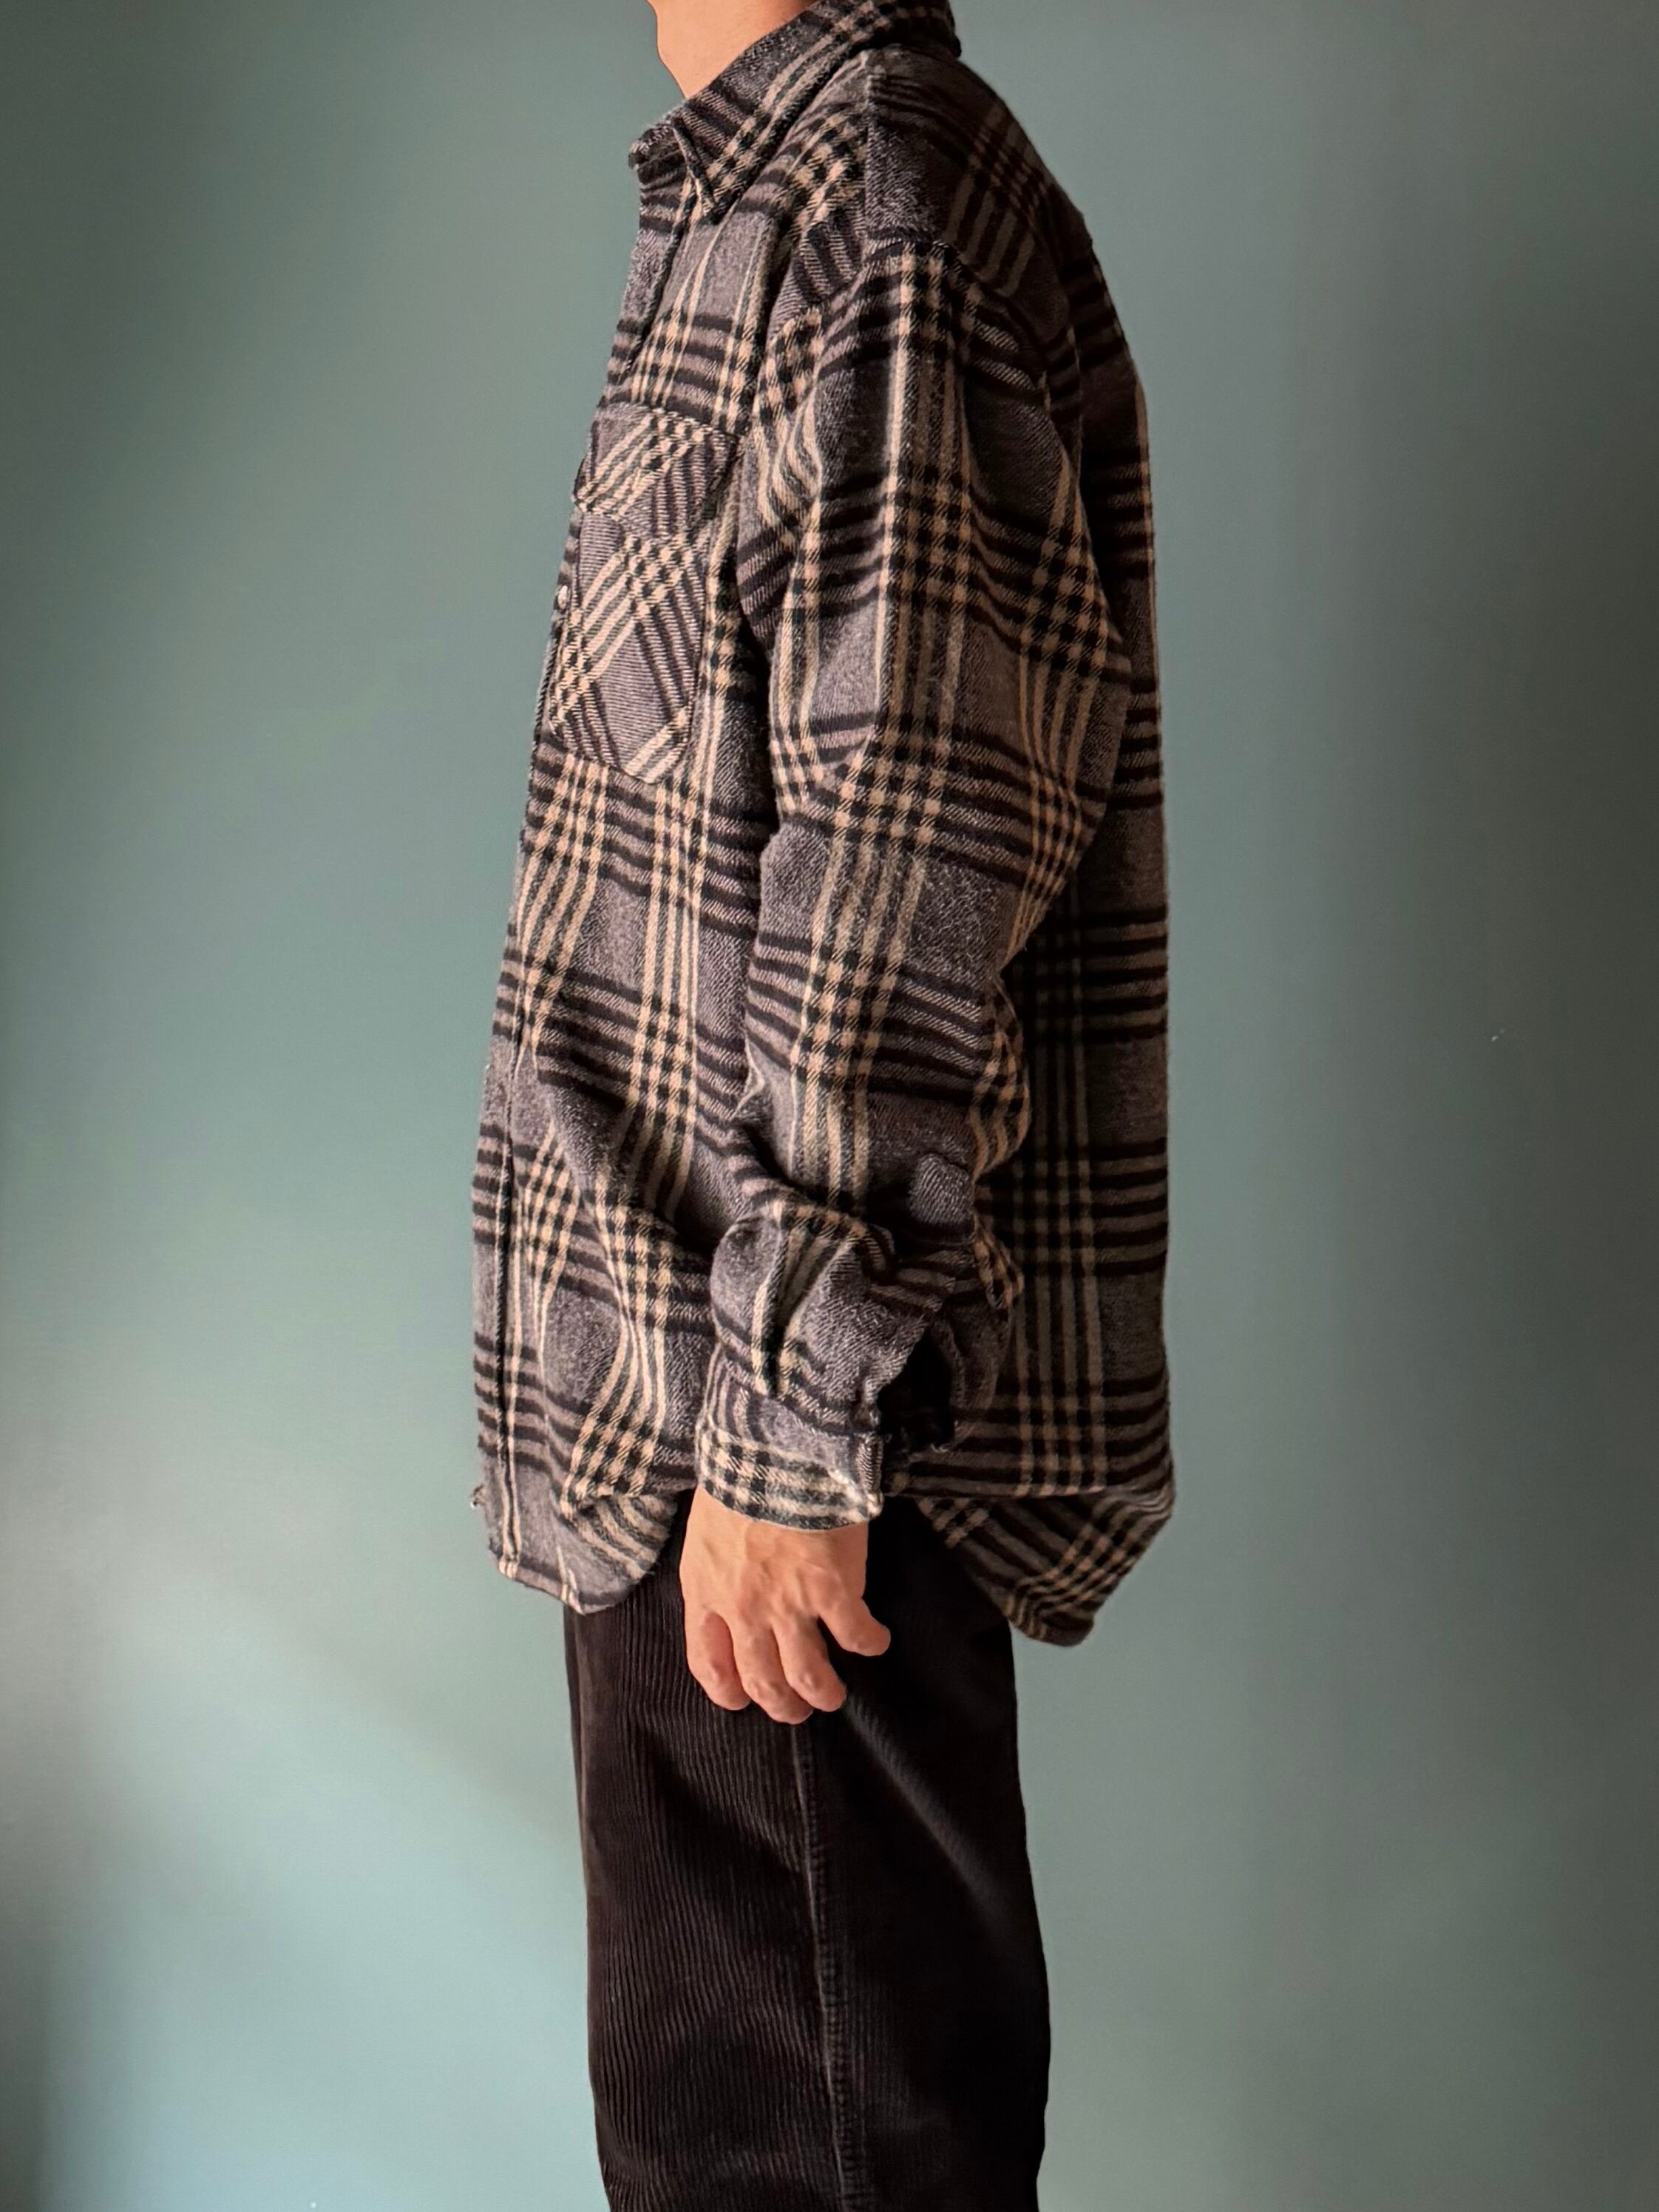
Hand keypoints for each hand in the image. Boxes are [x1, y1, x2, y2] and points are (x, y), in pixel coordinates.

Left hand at [679, 1486, 891, 1721]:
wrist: (774, 1449)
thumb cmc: (737, 1475)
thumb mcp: (705, 1529)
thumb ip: (715, 1569)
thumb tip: (728, 1583)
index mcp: (706, 1592)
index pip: (709, 1663)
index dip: (728, 1690)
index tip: (742, 1699)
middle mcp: (744, 1609)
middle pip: (762, 1680)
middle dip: (782, 1704)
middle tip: (798, 1708)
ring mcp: (789, 1604)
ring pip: (807, 1674)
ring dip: (823, 1691)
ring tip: (833, 1694)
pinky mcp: (832, 1591)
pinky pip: (855, 1636)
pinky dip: (869, 1643)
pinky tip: (876, 1640)